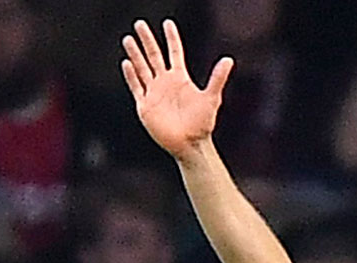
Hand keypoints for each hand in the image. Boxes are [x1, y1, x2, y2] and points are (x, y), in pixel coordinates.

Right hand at [121, 20, 233, 162]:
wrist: (190, 144)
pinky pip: (136, 87)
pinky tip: (127, 63)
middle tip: (140, 24)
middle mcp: (166, 83)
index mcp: (181, 79)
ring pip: (142, 68)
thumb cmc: (203, 124)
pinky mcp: (145, 105)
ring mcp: (154, 93)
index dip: (171, 38)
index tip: (167, 23)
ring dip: (135, 54)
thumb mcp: (212, 98)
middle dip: (147, 40)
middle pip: (154, 56)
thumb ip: (218, 78)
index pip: (174, 52)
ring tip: (128, 39)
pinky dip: (131, 75)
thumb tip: (229, 59)